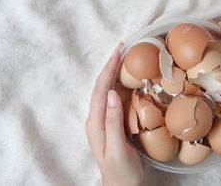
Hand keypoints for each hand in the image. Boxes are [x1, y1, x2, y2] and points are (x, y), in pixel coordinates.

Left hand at [85, 42, 143, 185]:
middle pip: (101, 87)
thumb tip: (112, 94)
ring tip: (122, 58)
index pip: (100, 90)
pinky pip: (112, 99)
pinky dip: (117, 85)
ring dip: (112, 73)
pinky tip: (125, 81)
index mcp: (96, 123)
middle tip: (121, 48)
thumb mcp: (118, 149)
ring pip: (106, 91)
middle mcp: (96, 119)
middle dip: (109, 66)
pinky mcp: (110, 124)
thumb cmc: (121, 172)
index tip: (118, 52)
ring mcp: (102, 121)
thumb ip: (114, 122)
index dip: (108, 69)